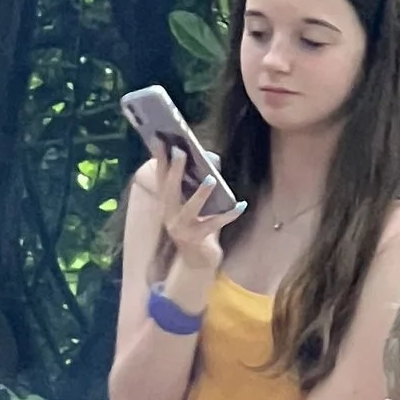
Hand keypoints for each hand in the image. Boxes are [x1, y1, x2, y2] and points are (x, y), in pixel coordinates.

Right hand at [152, 150, 229, 281]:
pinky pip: (214, 224)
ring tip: (211, 179)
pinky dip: (229, 215)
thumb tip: (211, 158)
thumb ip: (199, 183)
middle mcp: (169, 215)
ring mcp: (181, 228)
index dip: (159, 160)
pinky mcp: (197, 239)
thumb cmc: (198, 227)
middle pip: (169, 191)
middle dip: (175, 171)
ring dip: (200, 193)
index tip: (158, 139)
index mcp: (167, 204)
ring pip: (189, 209)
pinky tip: (241, 205)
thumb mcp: (195, 204)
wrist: (197, 260)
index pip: (161, 178)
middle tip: (180, 152)